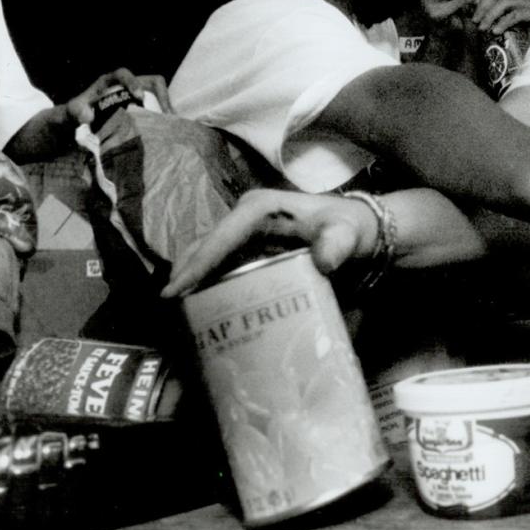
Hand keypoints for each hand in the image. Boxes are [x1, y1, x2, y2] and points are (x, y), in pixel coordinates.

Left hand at [64, 68, 173, 128]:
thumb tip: (87, 117)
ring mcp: (136, 97)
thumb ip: (75, 112)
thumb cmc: (75, 114)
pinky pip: (157, 109)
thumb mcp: (71, 112)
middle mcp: (126, 86)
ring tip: (171, 125)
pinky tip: (166, 131)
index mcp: (109, 82)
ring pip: (158, 96)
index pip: (123, 74)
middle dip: (162, 95)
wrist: (77, 122)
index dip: (133, 82)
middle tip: (165, 114)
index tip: (139, 97)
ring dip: (166, 109)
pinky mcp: (141, 109)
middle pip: (151, 82)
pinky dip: (163, 118)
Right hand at [161, 189, 377, 296]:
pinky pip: (220, 270)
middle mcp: (243, 220)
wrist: (362, 236)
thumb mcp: (345, 233)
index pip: (219, 238)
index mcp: (258, 209)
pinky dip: (207, 289)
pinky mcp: (248, 252)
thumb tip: (324, 260)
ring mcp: (243, 236)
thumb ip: (337, 244)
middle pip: (203, 248)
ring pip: (206, 260)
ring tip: (176, 320)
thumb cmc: (349, 229)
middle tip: (167, 314)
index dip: (195, 264)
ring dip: (191, 286)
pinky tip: (200, 315)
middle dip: (183, 277)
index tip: (174, 291)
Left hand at [470, 0, 529, 34]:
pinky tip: (495, 32)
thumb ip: (487, 12)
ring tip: (483, 28)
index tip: (473, 5)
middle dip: (483, 6)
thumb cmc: (517, 40)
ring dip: (490, 15)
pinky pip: (516, 14)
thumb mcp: (498, 22)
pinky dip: (502, 22)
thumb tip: (470, 4)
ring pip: (506, 1)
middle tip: (475, 21)